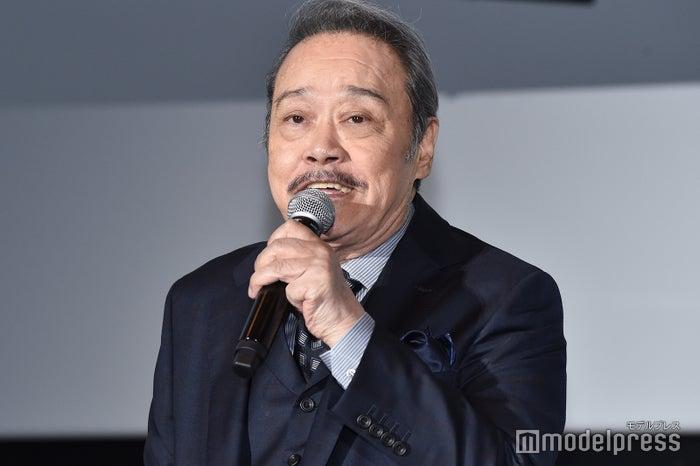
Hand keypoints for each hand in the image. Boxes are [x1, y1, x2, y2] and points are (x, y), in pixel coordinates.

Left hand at [248, 219, 364, 346]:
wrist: (343, 320)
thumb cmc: (325, 299)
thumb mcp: (314, 270)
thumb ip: (297, 259)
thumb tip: (268, 259)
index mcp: (319, 246)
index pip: (291, 227)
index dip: (273, 239)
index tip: (268, 256)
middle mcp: (320, 252)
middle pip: (277, 247)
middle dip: (260, 263)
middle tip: (258, 278)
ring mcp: (318, 267)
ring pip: (276, 267)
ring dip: (261, 280)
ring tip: (257, 289)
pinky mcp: (315, 284)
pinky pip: (288, 289)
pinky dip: (289, 299)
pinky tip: (299, 302)